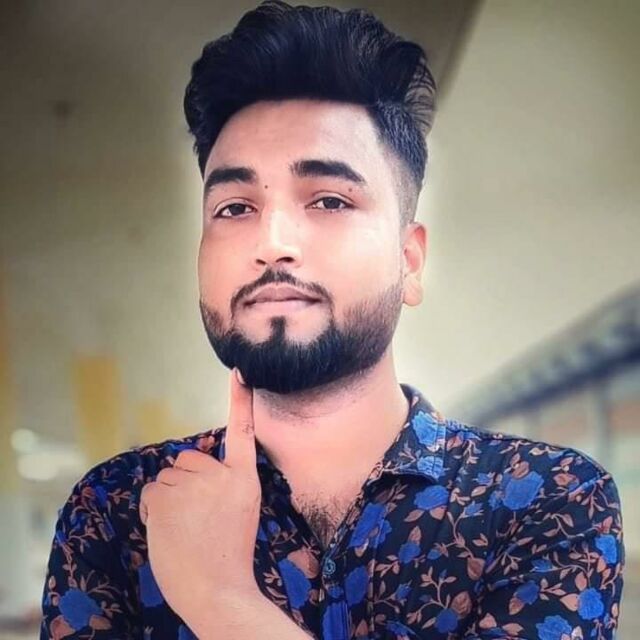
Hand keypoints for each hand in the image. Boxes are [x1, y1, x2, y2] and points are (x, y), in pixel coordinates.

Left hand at [139, 368, 261, 621]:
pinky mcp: (167, 498)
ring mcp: (194, 485)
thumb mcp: (239, 512)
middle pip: (188, 459)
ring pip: (167, 477)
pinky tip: (167, 531)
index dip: (239, 400)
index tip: (239, 372)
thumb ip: (221, 485)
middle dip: (184, 480)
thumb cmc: (227, 557)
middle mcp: (221, 475)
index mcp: (244, 480)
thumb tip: (185, 467)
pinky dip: (153, 510)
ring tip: (184, 528)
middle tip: (194, 515)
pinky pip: (151, 492)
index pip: (243, 431)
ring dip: (168, 498)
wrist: (218, 591)